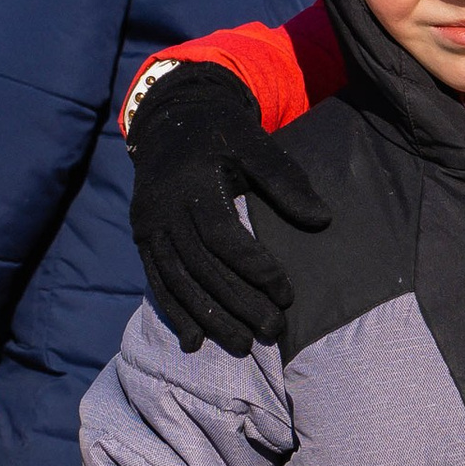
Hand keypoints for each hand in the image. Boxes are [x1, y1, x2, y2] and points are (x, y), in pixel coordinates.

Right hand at [127, 65, 329, 356]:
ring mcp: (148, 226)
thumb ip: (286, 181)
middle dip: (238, 304)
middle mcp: (164, 209)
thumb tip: (322, 220)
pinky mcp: (142, 238)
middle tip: (272, 332)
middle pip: (202, 268)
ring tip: (242, 344)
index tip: (286, 294)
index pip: (224, 238)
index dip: (255, 270)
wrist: (170, 120)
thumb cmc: (223, 134)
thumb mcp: (255, 144)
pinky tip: (194, 342)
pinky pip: (156, 282)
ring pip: (178, 282)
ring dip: (209, 318)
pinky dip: (175, 314)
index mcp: (193, 184)